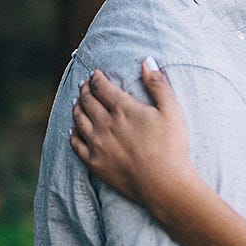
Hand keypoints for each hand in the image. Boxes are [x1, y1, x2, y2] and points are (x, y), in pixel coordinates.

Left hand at [70, 59, 195, 206]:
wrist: (164, 184)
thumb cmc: (172, 146)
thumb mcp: (171, 110)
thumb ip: (158, 84)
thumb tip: (146, 61)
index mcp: (122, 108)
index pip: (101, 86)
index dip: (96, 78)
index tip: (95, 74)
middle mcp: (104, 123)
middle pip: (87, 100)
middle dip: (84, 89)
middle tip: (84, 85)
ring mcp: (97, 144)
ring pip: (78, 119)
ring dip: (77, 107)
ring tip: (78, 102)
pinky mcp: (94, 163)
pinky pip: (76, 144)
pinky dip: (73, 133)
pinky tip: (74, 130)